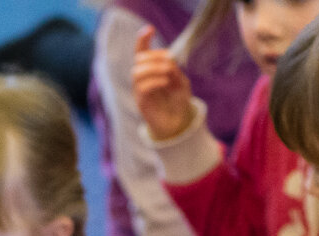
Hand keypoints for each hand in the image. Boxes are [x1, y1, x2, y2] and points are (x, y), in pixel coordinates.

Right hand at [131, 26, 195, 140]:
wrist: (177, 123)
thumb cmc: (178, 101)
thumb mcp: (181, 82)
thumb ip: (175, 71)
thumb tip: (168, 62)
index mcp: (150, 70)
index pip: (141, 51)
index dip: (142, 39)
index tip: (149, 29)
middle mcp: (142, 78)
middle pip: (139, 59)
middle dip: (154, 55)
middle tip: (170, 60)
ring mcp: (140, 90)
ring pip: (137, 72)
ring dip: (154, 68)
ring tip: (168, 71)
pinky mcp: (142, 102)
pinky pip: (143, 87)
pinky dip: (155, 81)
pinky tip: (166, 82)